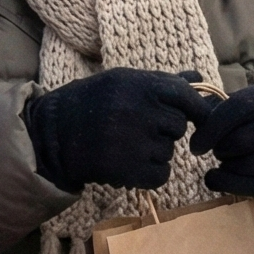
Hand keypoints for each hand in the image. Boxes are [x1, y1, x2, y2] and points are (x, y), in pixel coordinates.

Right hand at [24, 68, 217, 193]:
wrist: (54, 133)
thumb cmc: (92, 101)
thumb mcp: (123, 81)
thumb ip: (162, 82)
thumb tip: (198, 78)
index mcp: (139, 85)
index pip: (186, 95)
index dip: (199, 108)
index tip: (200, 118)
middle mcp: (139, 111)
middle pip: (178, 126)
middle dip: (165, 130)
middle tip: (139, 128)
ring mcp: (134, 142)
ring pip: (168, 151)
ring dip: (154, 152)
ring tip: (125, 144)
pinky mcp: (129, 170)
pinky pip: (161, 174)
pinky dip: (150, 173)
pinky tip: (130, 163)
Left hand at [189, 79, 253, 198]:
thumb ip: (222, 105)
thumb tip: (193, 112)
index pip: (235, 109)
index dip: (210, 129)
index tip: (196, 145)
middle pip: (239, 141)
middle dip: (221, 148)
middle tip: (219, 150)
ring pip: (246, 166)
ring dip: (227, 167)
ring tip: (227, 161)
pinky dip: (230, 184)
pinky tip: (218, 178)